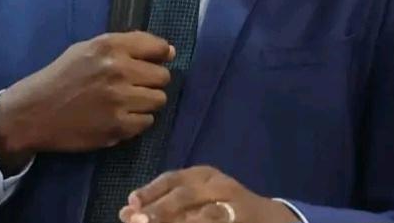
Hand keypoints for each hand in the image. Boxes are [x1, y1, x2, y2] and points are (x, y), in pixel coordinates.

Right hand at [0, 31, 173, 172]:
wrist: (35, 112)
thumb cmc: (62, 76)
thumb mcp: (88, 49)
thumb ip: (126, 46)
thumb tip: (170, 51)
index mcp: (109, 46)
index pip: (158, 47)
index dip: (161, 55)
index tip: (155, 61)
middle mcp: (118, 70)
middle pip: (162, 76)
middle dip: (152, 81)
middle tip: (133, 86)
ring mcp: (119, 100)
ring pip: (159, 100)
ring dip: (146, 102)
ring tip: (126, 102)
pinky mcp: (118, 127)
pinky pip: (147, 122)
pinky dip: (137, 121)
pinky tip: (119, 116)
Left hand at [118, 166, 299, 222]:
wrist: (268, 218)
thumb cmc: (221, 206)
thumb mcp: (195, 199)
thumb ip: (163, 205)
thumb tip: (125, 212)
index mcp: (203, 174)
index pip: (172, 179)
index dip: (150, 191)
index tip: (130, 203)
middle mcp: (218, 184)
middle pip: (185, 195)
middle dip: (160, 209)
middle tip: (138, 221)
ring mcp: (234, 204)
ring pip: (205, 215)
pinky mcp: (243, 219)